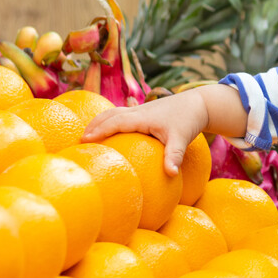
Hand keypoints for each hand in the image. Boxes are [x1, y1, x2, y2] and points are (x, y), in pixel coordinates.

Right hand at [82, 90, 208, 175]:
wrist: (199, 103)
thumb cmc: (189, 120)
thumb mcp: (182, 139)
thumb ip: (174, 156)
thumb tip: (171, 174)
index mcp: (142, 117)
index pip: (115, 122)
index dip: (99, 130)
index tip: (84, 140)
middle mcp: (138, 111)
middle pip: (109, 115)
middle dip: (93, 125)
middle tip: (78, 140)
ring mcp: (140, 110)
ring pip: (114, 112)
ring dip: (99, 121)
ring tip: (86, 135)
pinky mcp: (144, 112)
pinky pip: (121, 114)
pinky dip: (110, 121)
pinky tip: (107, 131)